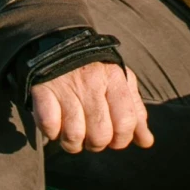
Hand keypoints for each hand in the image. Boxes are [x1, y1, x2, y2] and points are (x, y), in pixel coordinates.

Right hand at [31, 61, 153, 153]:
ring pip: (74, 135)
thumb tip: (147, 142)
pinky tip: (56, 124)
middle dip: (96, 144)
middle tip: (91, 137)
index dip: (121, 140)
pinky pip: (49, 126)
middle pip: (100, 135)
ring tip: (73, 134)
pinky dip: (51, 132)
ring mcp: (66, 86)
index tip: (114, 139)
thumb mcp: (120, 84)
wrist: (59, 45)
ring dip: (72, 143)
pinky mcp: (43, 90)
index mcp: (115, 79)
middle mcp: (92, 82)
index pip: (126, 123)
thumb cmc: (96, 72)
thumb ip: (135, 113)